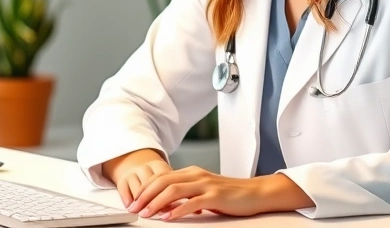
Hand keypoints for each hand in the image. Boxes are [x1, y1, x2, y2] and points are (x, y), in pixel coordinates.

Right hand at [113, 158, 172, 209]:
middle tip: (157, 212)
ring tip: (145, 213)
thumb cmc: (155, 176)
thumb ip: (171, 188)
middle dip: (153, 199)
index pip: (163, 177)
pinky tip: (132, 208)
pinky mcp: (122, 180)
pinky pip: (123, 189)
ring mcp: (132, 173)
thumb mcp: (166, 177)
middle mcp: (144, 167)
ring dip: (141, 202)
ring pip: (137, 188)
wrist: (137, 167)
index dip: (166, 192)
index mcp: (158, 165)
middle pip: (149, 183)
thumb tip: (180, 204)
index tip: (169, 205)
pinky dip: (127, 200)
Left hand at [130, 166, 310, 220]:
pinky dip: (177, 210)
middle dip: (145, 195)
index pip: (162, 177)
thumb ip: (185, 195)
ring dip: (156, 202)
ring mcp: (206, 184)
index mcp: (192, 172)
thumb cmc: (229, 194)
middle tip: (133, 208)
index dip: (145, 189)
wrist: (256, 193)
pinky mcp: (215, 196)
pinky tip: (168, 218)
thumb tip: (163, 204)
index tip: (133, 201)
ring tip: (146, 213)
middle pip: (164, 181)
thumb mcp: (203, 191)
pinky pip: (192, 202)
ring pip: (174, 190)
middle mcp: (197, 175)